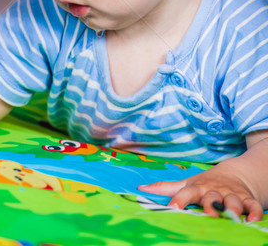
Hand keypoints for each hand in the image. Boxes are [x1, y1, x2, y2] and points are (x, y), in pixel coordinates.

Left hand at [138, 163, 263, 221]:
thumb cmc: (205, 183)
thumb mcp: (187, 184)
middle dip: (210, 204)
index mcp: (197, 188)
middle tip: (208, 213)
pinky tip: (253, 220)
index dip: (180, 199)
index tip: (173, 207)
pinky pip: (252, 206)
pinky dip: (254, 212)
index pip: (186, 192)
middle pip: (211, 197)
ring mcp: (231, 194)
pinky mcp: (247, 199)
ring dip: (232, 208)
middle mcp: (214, 191)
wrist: (234, 174)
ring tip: (231, 216)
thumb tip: (141, 189)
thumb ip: (166, 188)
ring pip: (233, 201)